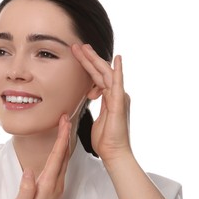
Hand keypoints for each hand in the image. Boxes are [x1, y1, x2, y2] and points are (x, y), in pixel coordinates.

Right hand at [9, 114, 70, 198]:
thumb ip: (25, 190)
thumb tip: (29, 171)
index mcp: (48, 185)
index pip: (57, 156)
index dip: (62, 138)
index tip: (64, 123)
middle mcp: (56, 184)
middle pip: (64, 154)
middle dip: (66, 135)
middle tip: (65, 118)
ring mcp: (57, 186)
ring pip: (64, 159)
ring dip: (65, 142)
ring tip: (64, 128)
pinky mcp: (55, 189)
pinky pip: (61, 166)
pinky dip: (62, 152)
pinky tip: (60, 148)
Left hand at [72, 44, 130, 163]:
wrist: (113, 152)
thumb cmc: (105, 139)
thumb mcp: (97, 118)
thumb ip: (96, 105)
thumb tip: (91, 97)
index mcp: (109, 98)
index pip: (96, 77)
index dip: (87, 65)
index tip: (78, 55)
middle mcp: (115, 95)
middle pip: (100, 72)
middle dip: (88, 58)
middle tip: (78, 46)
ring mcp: (118, 97)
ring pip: (105, 73)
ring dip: (94, 60)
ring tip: (84, 48)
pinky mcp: (119, 103)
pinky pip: (118, 84)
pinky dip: (118, 71)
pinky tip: (117, 59)